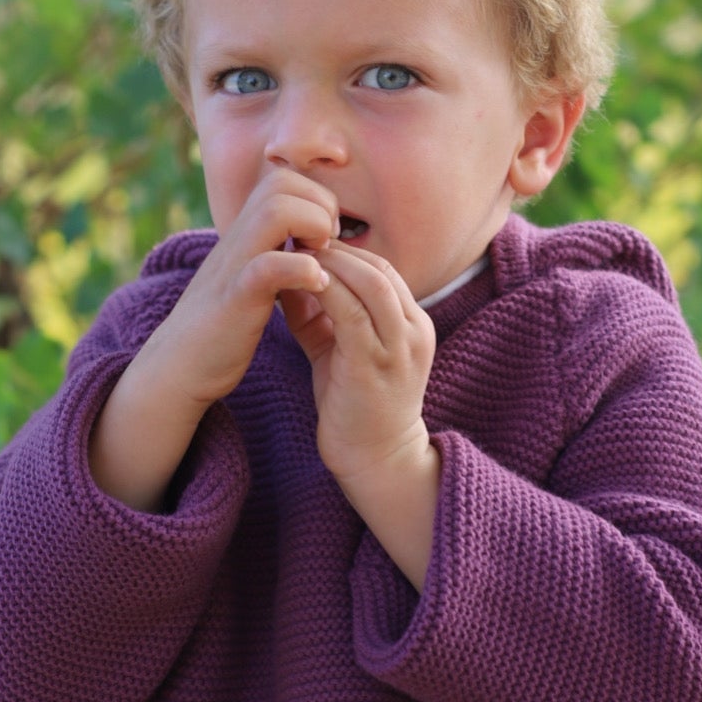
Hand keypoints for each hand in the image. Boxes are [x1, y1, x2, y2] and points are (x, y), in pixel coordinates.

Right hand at [148, 166, 336, 408]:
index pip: (283, 178)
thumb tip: (310, 242)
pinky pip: (269, 267)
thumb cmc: (223, 327)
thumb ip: (272, 254)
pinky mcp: (235, 299)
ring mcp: (234, 266)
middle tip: (328, 247)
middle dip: (319, 207)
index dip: (315, 197)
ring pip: (276, 211)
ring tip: (321, 263)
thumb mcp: (249, 279)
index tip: (326, 238)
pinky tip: (316, 287)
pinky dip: (301, 270)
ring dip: (313, 229)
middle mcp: (237, 239)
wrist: (178, 366)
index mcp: (243, 233)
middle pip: (281, 182)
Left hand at [276, 240, 436, 485]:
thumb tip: (287, 277)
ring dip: (330, 265)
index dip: (345, 250)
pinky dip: (324, 292)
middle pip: (378, 268)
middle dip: (336, 250)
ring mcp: (399, 347)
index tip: (306, 243)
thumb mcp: (340, 350)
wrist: (375, 460)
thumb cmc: (356, 405)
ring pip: (370, 283)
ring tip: (295, 257)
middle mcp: (413, 330)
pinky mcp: (375, 364)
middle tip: (296, 241)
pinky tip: (296, 286)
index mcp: (411, 323)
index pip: (382, 269)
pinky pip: (351, 313)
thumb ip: (320, 315)